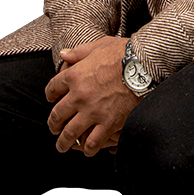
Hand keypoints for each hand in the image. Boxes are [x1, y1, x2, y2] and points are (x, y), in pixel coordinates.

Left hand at [45, 36, 141, 155]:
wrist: (143, 64)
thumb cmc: (122, 53)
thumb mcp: (99, 45)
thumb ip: (79, 52)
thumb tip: (64, 54)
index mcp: (75, 75)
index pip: (53, 88)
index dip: (50, 94)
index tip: (52, 99)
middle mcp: (79, 96)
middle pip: (57, 115)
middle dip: (53, 124)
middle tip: (54, 128)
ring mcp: (93, 112)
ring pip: (70, 134)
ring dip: (64, 142)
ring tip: (63, 146)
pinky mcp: (108, 123)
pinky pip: (92, 142)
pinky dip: (87, 149)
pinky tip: (87, 149)